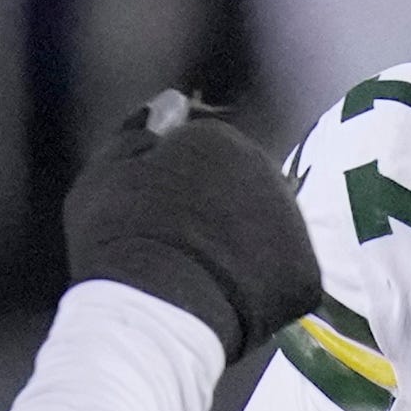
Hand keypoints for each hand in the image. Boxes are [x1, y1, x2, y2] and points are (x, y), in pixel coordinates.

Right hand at [60, 93, 323, 362]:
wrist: (155, 306)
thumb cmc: (118, 236)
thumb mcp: (105, 175)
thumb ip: (136, 134)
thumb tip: (165, 105)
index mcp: (218, 140)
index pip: (208, 156)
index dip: (182, 191)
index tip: (160, 219)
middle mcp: (266, 169)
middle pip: (246, 191)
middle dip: (222, 217)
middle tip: (186, 254)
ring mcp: (292, 221)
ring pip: (270, 233)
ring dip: (247, 253)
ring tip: (210, 283)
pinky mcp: (306, 273)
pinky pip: (285, 280)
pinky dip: (266, 294)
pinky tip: (234, 306)